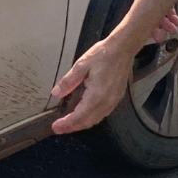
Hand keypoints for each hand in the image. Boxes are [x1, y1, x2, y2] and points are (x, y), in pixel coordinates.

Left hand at [50, 11, 177, 134]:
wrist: (122, 49)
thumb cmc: (102, 55)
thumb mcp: (81, 65)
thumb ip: (68, 82)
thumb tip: (56, 93)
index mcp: (96, 95)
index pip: (79, 116)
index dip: (67, 124)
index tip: (55, 127)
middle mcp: (106, 102)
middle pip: (87, 122)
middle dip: (72, 127)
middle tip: (59, 129)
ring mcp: (113, 101)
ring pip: (96, 120)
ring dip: (82, 124)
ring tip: (69, 125)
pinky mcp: (116, 98)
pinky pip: (103, 114)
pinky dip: (92, 118)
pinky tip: (85, 115)